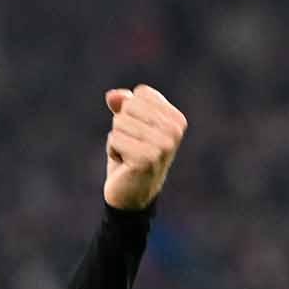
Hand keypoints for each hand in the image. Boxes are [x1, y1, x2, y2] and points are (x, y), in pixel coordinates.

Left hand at [102, 84, 186, 210]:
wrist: (131, 195)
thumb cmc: (130, 156)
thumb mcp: (128, 126)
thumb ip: (123, 105)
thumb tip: (112, 95)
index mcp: (176, 118)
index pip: (141, 93)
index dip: (129, 112)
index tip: (139, 134)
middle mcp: (175, 129)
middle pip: (129, 106)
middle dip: (121, 127)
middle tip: (131, 147)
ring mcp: (164, 144)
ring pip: (119, 122)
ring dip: (116, 140)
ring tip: (128, 156)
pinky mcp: (147, 157)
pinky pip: (115, 139)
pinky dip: (112, 151)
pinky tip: (125, 164)